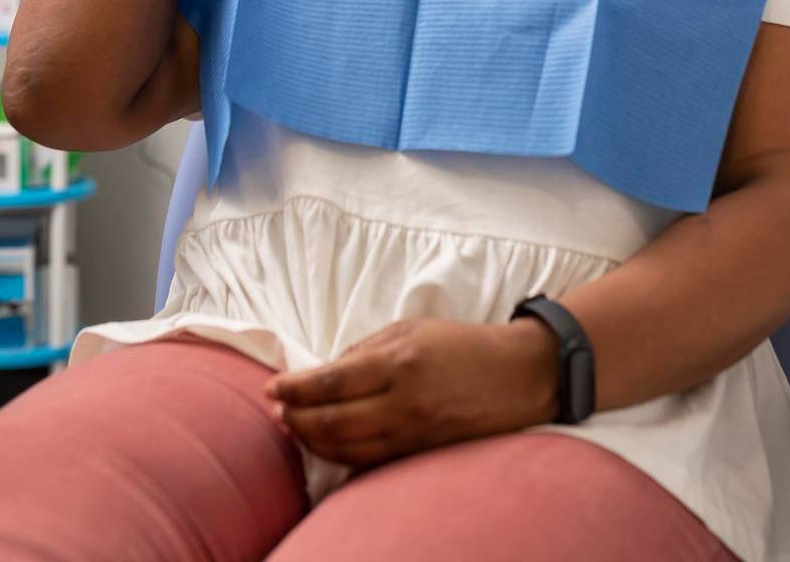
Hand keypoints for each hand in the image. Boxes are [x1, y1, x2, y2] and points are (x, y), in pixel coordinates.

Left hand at [264, 317, 558, 467]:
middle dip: (295, 417)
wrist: (516, 376)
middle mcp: (403, 402)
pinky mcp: (420, 452)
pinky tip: (325, 444)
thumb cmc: (462, 344)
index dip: (295, 388)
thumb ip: (365, 349)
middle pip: (331, 421)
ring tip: (293, 426)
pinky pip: (369, 461)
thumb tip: (324, 373)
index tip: (272, 387)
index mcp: (399, 362)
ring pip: (346, 448)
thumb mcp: (411, 328)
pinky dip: (339, 454)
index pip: (331, 382)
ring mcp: (412, 432)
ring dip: (312, 439)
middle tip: (275, 409)